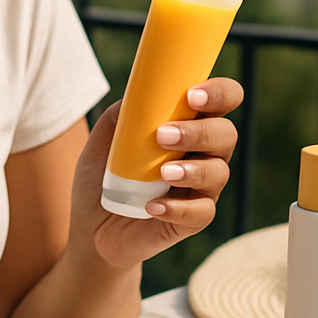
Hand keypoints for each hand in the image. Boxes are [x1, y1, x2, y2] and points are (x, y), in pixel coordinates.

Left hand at [70, 78, 242, 269]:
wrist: (91, 225)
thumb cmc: (103, 176)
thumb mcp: (101, 142)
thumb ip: (119, 116)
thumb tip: (136, 96)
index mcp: (189, 125)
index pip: (222, 100)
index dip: (219, 92)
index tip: (192, 95)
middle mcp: (203, 154)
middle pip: (226, 134)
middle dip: (200, 132)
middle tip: (163, 136)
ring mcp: (200, 188)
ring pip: (219, 173)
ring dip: (193, 170)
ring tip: (163, 173)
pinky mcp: (191, 220)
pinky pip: (201, 213)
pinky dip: (177, 209)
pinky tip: (151, 206)